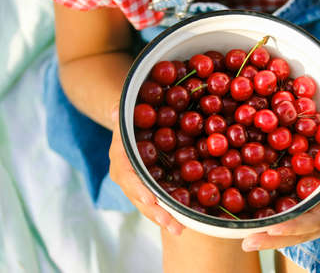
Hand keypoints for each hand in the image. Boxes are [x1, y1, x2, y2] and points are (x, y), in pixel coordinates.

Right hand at [109, 105, 184, 234]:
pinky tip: (184, 221)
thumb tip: (115, 109)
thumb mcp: (127, 113)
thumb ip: (122, 112)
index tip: (151, 199)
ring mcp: (137, 185)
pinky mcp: (150, 188)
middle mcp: (127, 176)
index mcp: (120, 158)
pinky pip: (157, 202)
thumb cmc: (132, 119)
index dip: (137, 188)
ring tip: (180, 229)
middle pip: (139, 197)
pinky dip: (168, 212)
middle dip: (155, 212)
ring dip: (163, 218)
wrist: (131, 128)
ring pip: (148, 205)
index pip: (126, 176)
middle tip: (173, 224)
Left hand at [241, 140, 319, 250]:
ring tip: (247, 240)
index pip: (315, 221)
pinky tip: (256, 225)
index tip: (271, 228)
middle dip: (274, 240)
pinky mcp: (316, 214)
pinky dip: (277, 226)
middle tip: (247, 242)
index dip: (293, 226)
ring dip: (272, 238)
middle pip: (301, 234)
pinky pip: (295, 223)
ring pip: (296, 233)